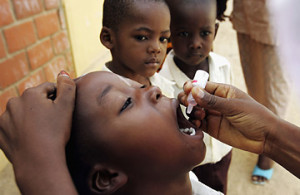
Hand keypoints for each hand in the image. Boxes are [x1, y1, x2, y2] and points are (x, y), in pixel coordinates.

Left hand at [0, 71, 76, 193]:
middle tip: (53, 121)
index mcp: (30, 94)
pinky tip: (29, 137)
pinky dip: (19, 129)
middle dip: (42, 106)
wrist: (38, 161)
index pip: (48, 88)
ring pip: (21, 112)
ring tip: (41, 130)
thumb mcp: (67, 107)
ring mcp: (4, 119)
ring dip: (30, 117)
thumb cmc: (55, 133)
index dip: (58, 97)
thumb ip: (67, 86)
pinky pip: (11, 126)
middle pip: (33, 100)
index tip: (62, 110)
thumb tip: (63, 72)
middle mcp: (13, 102)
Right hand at [178, 81, 277, 153]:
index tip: (187, 89)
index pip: (203, 86)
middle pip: (195, 98)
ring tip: (199, 115)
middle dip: (188, 98)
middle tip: (188, 103)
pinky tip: (198, 123)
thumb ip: (213, 101)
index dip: (193, 87)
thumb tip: (194, 91)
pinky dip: (194, 122)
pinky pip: (198, 123)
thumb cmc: (255, 116)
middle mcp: (215, 102)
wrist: (266, 138)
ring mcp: (213, 115)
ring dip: (192, 111)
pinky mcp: (212, 128)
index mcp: (222, 91)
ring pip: (194, 110)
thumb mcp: (234, 106)